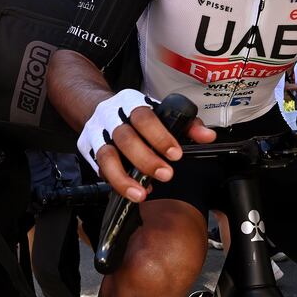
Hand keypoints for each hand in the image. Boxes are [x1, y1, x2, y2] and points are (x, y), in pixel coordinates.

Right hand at [93, 111, 214, 202]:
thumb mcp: (160, 112)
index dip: (160, 136)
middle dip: (145, 159)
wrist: (95, 107)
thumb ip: (186, 125)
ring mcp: (97, 134)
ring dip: (123, 178)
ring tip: (141, 194)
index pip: (144, 117)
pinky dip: (115, 183)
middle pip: (125, 138)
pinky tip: (131, 191)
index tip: (175, 154)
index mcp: (132, 103)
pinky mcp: (88, 150)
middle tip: (166, 174)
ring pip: (106, 156)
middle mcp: (112, 117)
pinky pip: (99, 170)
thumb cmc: (134, 114)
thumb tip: (207, 136)